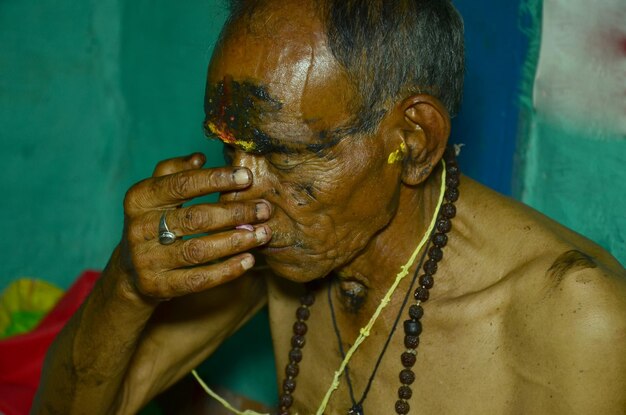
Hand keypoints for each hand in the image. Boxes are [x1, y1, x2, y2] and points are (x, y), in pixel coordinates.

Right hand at [115, 153, 271, 300]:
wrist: (130, 270)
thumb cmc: (153, 221)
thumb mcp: (156, 193)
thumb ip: (175, 171)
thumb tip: (200, 157)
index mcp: (140, 198)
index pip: (182, 184)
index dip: (217, 179)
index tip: (248, 177)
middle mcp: (139, 228)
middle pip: (195, 218)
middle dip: (235, 212)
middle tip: (264, 209)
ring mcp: (146, 260)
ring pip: (199, 251)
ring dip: (236, 242)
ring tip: (263, 233)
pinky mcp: (157, 286)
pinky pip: (198, 279)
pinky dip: (227, 270)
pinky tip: (248, 260)